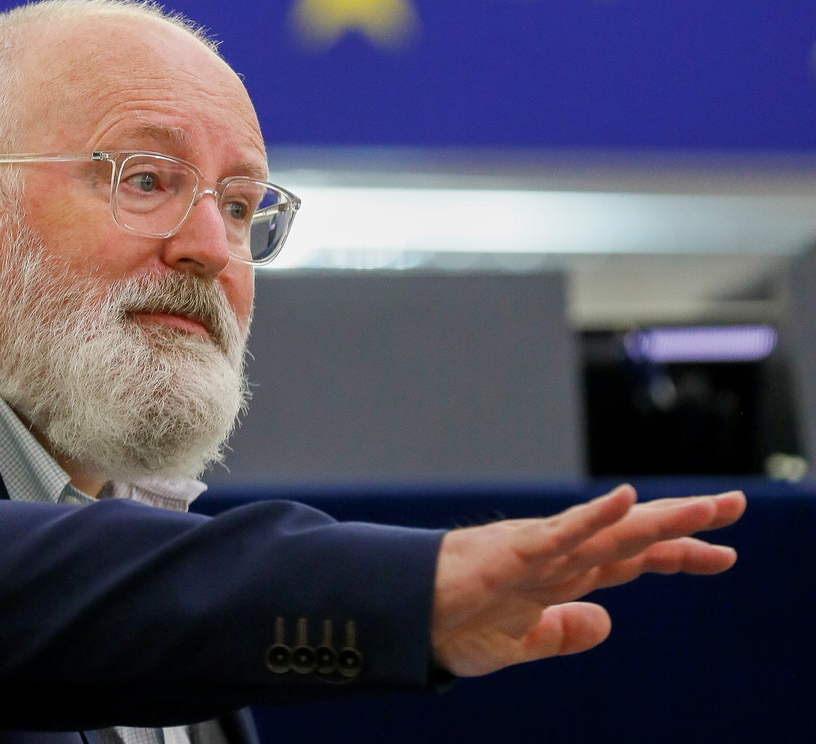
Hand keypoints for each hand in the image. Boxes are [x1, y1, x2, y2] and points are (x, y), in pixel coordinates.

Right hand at [431, 484, 745, 676]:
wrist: (406, 621)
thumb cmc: (452, 624)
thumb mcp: (520, 642)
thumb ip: (562, 630)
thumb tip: (606, 622)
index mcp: (562, 575)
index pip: (631, 559)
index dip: (678, 556)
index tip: (723, 556)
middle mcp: (559, 556)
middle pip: (633, 538)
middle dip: (685, 524)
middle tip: (735, 506)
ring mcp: (539, 550)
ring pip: (610, 532)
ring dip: (660, 518)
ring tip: (709, 506)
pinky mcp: (514, 551)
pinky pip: (561, 533)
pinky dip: (593, 517)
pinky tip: (625, 500)